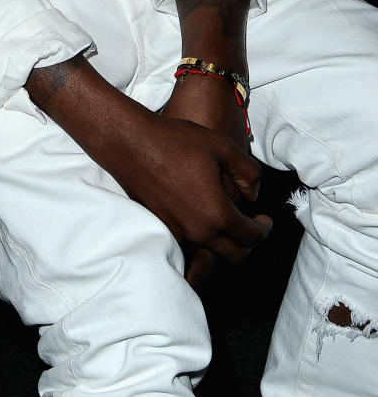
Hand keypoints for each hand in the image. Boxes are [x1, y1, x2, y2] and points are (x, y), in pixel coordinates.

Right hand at [160, 70, 270, 285]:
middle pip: (235, 256)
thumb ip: (249, 172)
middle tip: (250, 227)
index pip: (252, 236)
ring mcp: (177, 232)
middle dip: (248, 244)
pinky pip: (188, 246)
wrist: (131, 143)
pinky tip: (200, 220)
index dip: (264, 230)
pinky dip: (200, 241)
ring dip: (224, 246)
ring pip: (210, 255)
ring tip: (226, 226)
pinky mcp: (161, 228)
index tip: (264, 220)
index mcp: (218, 213)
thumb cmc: (176, 141)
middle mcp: (198, 231)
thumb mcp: (222, 146)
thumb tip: (254, 195)